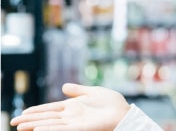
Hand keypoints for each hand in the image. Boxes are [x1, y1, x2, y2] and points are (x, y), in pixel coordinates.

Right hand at [10, 83, 130, 130]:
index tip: (22, 114)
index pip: (50, 109)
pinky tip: (39, 128)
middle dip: (30, 120)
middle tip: (13, 123)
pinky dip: (50, 128)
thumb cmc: (112, 104)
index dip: (36, 111)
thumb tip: (63, 86)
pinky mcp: (80, 128)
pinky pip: (62, 129)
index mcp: (73, 107)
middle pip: (46, 118)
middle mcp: (71, 116)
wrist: (124, 112)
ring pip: (50, 124)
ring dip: (35, 125)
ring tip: (20, 126)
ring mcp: (74, 123)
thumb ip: (78, 90)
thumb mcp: (93, 92)